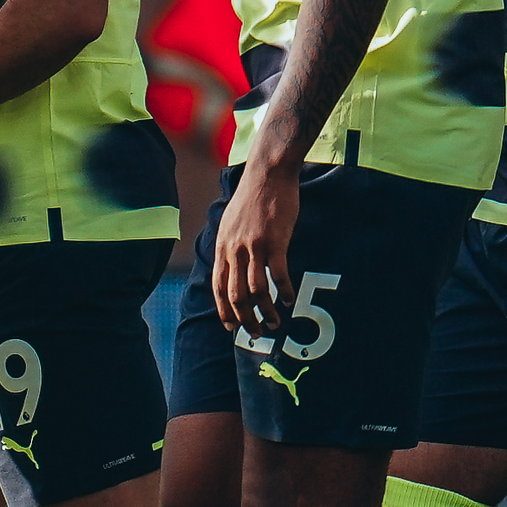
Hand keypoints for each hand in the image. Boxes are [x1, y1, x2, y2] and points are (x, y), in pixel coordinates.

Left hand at [212, 160, 299, 339]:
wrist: (268, 174)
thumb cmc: (253, 198)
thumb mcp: (230, 222)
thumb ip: (230, 245)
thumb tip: (231, 264)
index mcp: (222, 247)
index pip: (218, 287)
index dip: (224, 310)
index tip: (232, 327)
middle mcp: (234, 250)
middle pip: (236, 295)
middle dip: (245, 319)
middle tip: (257, 333)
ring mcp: (254, 247)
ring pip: (256, 290)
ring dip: (266, 311)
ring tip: (276, 323)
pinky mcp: (275, 242)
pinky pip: (278, 274)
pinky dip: (284, 291)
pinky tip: (289, 300)